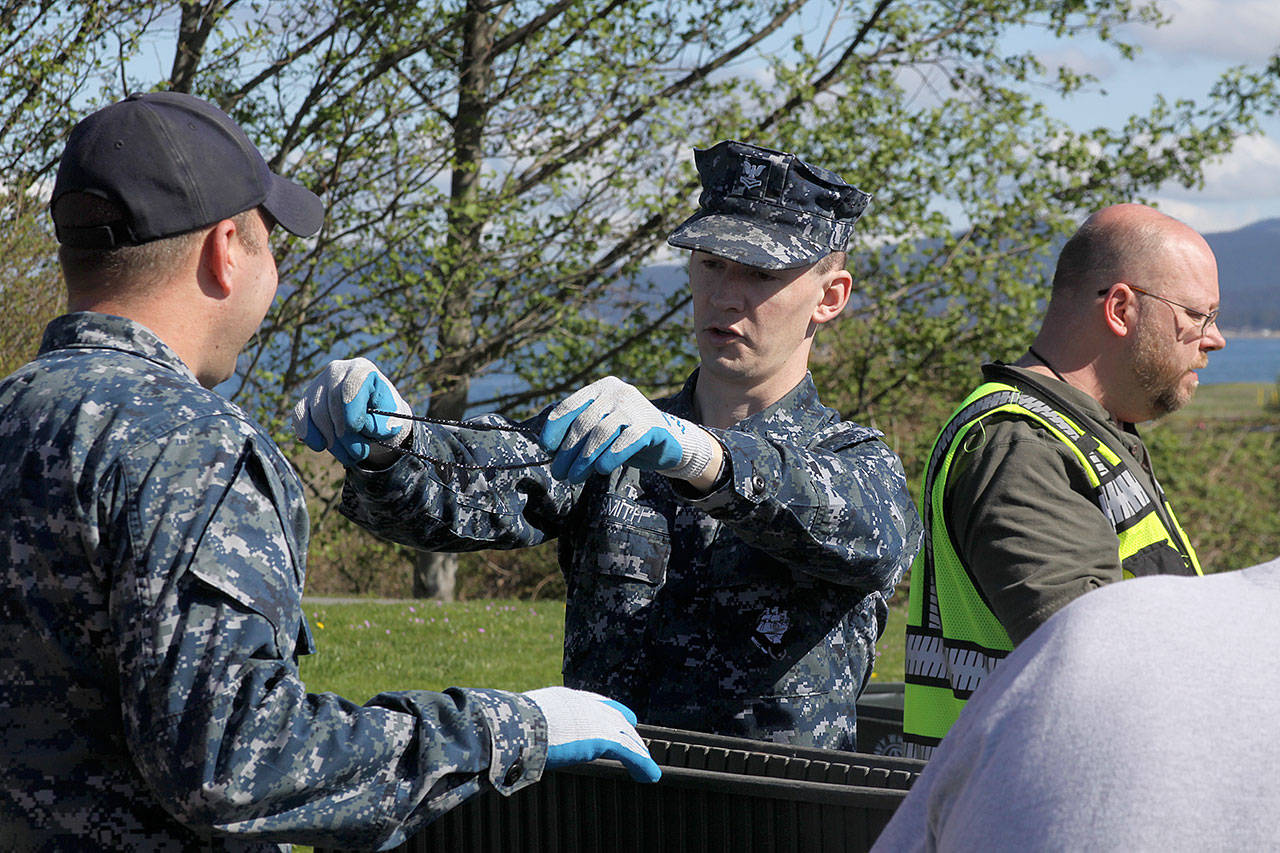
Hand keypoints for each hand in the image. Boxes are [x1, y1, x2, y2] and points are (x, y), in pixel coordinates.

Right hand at [292, 358, 412, 466]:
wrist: (371, 415)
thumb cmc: (383, 415)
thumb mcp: (391, 418)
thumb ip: (383, 422)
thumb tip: (366, 427)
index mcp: (361, 369)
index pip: (352, 383)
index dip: (352, 407)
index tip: (356, 429)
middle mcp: (336, 371)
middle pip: (333, 401)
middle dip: (344, 433)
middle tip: (358, 454)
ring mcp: (317, 385)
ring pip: (317, 413)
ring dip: (332, 441)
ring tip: (350, 457)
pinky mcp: (305, 400)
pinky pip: (299, 416)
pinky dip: (309, 434)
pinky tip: (321, 446)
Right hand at [523, 686, 660, 782]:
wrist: (515, 725)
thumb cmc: (508, 727)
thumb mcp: (520, 725)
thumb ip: (528, 731)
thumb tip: (511, 747)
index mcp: (564, 699)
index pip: (593, 702)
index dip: (607, 710)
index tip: (617, 717)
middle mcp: (584, 704)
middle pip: (615, 717)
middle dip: (627, 730)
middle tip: (637, 742)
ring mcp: (596, 719)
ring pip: (626, 735)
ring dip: (638, 750)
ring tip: (646, 764)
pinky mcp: (603, 737)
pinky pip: (630, 751)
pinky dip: (642, 764)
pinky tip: (650, 776)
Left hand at [539, 376, 716, 483]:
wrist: (669, 440)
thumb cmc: (626, 436)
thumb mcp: (601, 427)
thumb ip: (580, 431)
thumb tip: (551, 451)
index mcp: (601, 389)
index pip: (569, 406)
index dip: (554, 429)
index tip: (547, 449)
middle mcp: (617, 392)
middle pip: (583, 423)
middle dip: (567, 452)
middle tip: (559, 473)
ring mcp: (635, 407)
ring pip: (601, 433)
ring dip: (584, 459)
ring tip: (574, 477)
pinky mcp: (650, 426)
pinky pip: (625, 442)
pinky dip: (610, 457)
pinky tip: (601, 470)